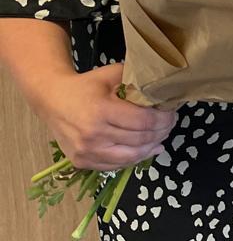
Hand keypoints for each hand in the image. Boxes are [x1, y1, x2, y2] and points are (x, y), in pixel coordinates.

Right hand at [33, 63, 173, 170]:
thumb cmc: (85, 86)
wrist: (52, 100)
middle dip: (161, 132)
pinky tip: (145, 150)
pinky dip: (133, 159)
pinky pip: (115, 165)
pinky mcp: (82, 161)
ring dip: (151, 148)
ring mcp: (86, 151)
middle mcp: (93, 135)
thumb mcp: (111, 75)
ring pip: (130, 157)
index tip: (172, 114)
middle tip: (170, 124)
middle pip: (140, 140)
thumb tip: (164, 85)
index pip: (144, 122)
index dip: (164, 119)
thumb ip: (136, 79)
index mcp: (102, 111)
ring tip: (161, 138)